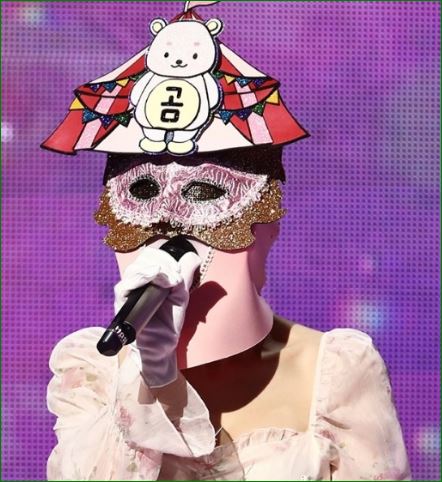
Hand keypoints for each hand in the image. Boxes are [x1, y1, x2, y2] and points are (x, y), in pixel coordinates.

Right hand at [114, 246, 200, 386]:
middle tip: (176, 277)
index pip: (151, 254)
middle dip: (164, 262)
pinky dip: (142, 277)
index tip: (179, 271)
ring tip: (171, 282)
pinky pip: (126, 284)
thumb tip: (194, 256)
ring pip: (136, 268)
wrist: (162, 345)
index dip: (167, 257)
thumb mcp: (181, 294)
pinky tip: (155, 278)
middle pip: (144, 257)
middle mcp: (136, 281)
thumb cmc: (168, 320)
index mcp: (149, 276)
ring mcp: (127, 291)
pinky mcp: (122, 302)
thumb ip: (185, 274)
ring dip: (157, 269)